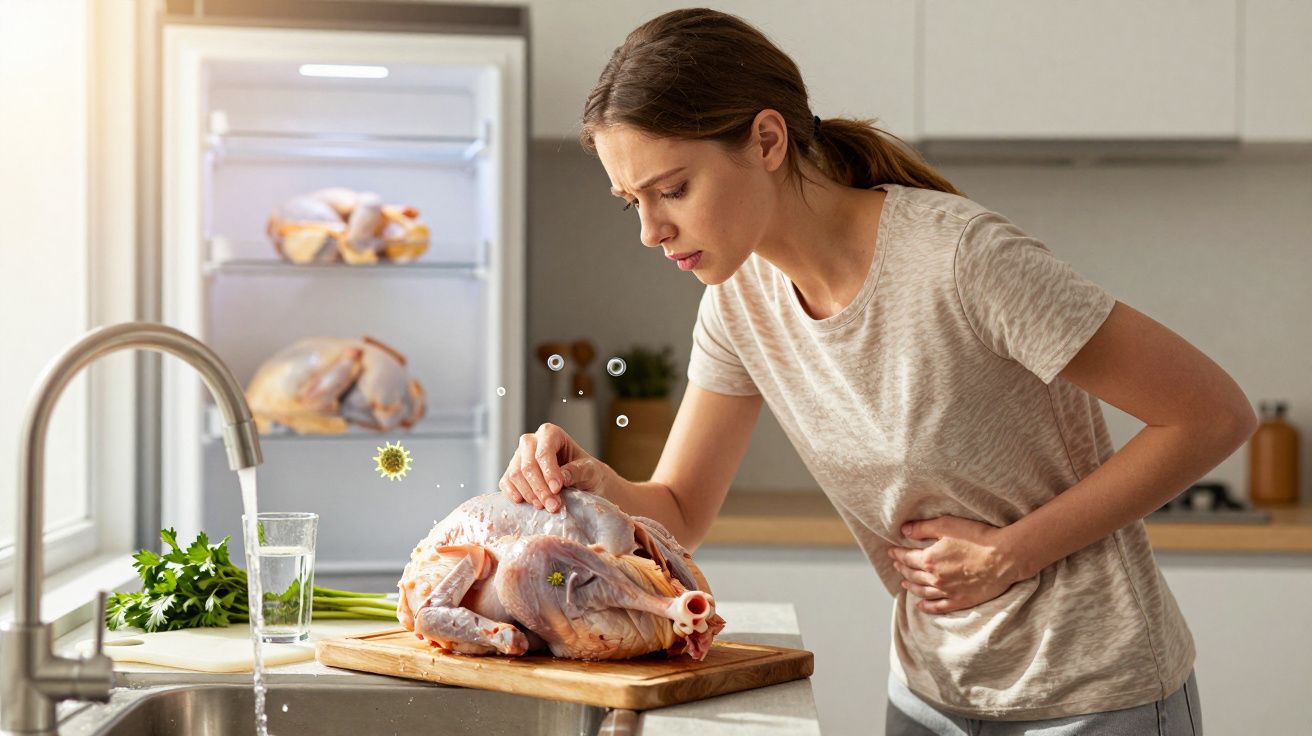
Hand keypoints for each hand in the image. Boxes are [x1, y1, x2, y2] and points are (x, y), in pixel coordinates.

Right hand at [498, 423, 613, 512]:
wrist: (584, 483)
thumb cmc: (588, 472)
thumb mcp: (591, 470)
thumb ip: (578, 471)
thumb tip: (562, 477)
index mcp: (551, 433)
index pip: (544, 452)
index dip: (549, 472)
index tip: (557, 489)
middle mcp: (531, 442)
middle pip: (528, 464)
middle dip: (540, 488)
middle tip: (553, 506)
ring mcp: (519, 457)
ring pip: (515, 474)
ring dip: (529, 494)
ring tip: (545, 507)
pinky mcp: (512, 473)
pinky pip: (506, 482)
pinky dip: (513, 494)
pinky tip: (524, 503)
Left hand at [886, 516, 1029, 614]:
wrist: (1005, 557)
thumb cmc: (978, 538)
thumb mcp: (947, 525)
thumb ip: (923, 528)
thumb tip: (904, 530)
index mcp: (930, 560)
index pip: (907, 558)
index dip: (897, 555)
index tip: (892, 552)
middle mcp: (935, 579)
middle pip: (913, 575)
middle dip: (902, 569)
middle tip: (897, 565)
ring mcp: (948, 592)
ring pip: (923, 591)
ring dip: (911, 587)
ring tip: (904, 583)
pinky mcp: (962, 601)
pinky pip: (939, 607)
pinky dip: (927, 607)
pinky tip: (920, 605)